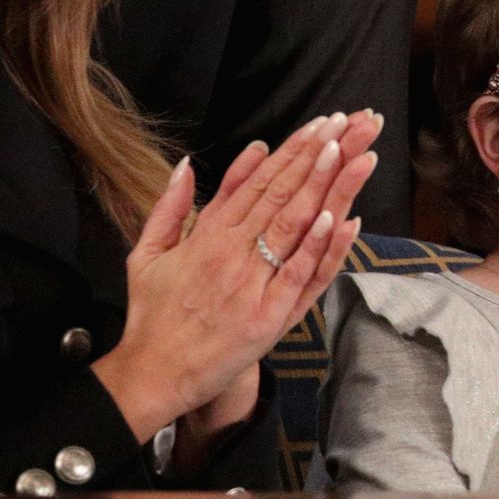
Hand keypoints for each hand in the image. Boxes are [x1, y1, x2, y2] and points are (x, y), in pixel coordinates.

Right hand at [94, 110, 380, 442]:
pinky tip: (339, 217)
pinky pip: (298, 276)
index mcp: (207, 235)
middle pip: (283, 194)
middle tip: (348, 123)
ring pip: (295, 226)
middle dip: (318, 156)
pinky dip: (319, 246)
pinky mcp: (268, 318)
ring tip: (352, 152)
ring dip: (326, 187)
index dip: (292, 151)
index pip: (258, 182)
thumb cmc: (151, 315)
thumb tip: (189, 164)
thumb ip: (170, 207)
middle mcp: (232, 253)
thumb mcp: (146, 253)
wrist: (152, 374)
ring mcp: (253, 285)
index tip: (319, 126)